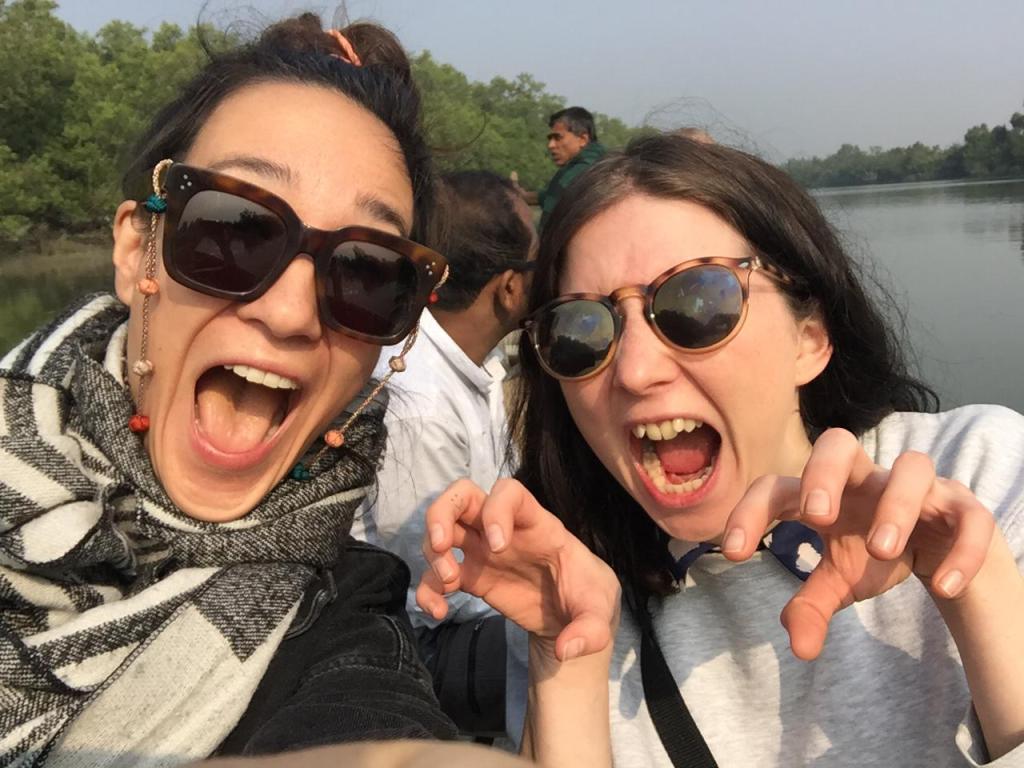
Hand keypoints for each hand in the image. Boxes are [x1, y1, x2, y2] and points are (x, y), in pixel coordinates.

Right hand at [416, 478, 619, 661]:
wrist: (572, 618)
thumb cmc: (588, 599)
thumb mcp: (600, 612)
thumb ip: (590, 631)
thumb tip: (566, 649)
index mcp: (538, 525)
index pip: (509, 492)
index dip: (496, 510)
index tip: (497, 546)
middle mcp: (505, 529)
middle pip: (462, 496)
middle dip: (442, 512)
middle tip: (442, 545)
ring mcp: (484, 551)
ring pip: (443, 527)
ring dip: (433, 552)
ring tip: (448, 583)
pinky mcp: (472, 577)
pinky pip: (437, 574)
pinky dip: (428, 589)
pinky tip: (437, 612)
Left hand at [722, 428, 995, 659]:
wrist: (940, 547)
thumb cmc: (873, 550)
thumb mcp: (840, 581)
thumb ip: (812, 605)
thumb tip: (797, 646)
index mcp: (825, 492)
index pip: (777, 486)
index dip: (751, 511)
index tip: (733, 552)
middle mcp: (866, 478)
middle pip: (839, 443)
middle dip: (824, 473)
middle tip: (817, 517)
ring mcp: (918, 487)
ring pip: (912, 469)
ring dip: (896, 507)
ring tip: (880, 550)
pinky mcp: (962, 507)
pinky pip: (968, 515)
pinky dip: (960, 548)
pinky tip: (942, 586)